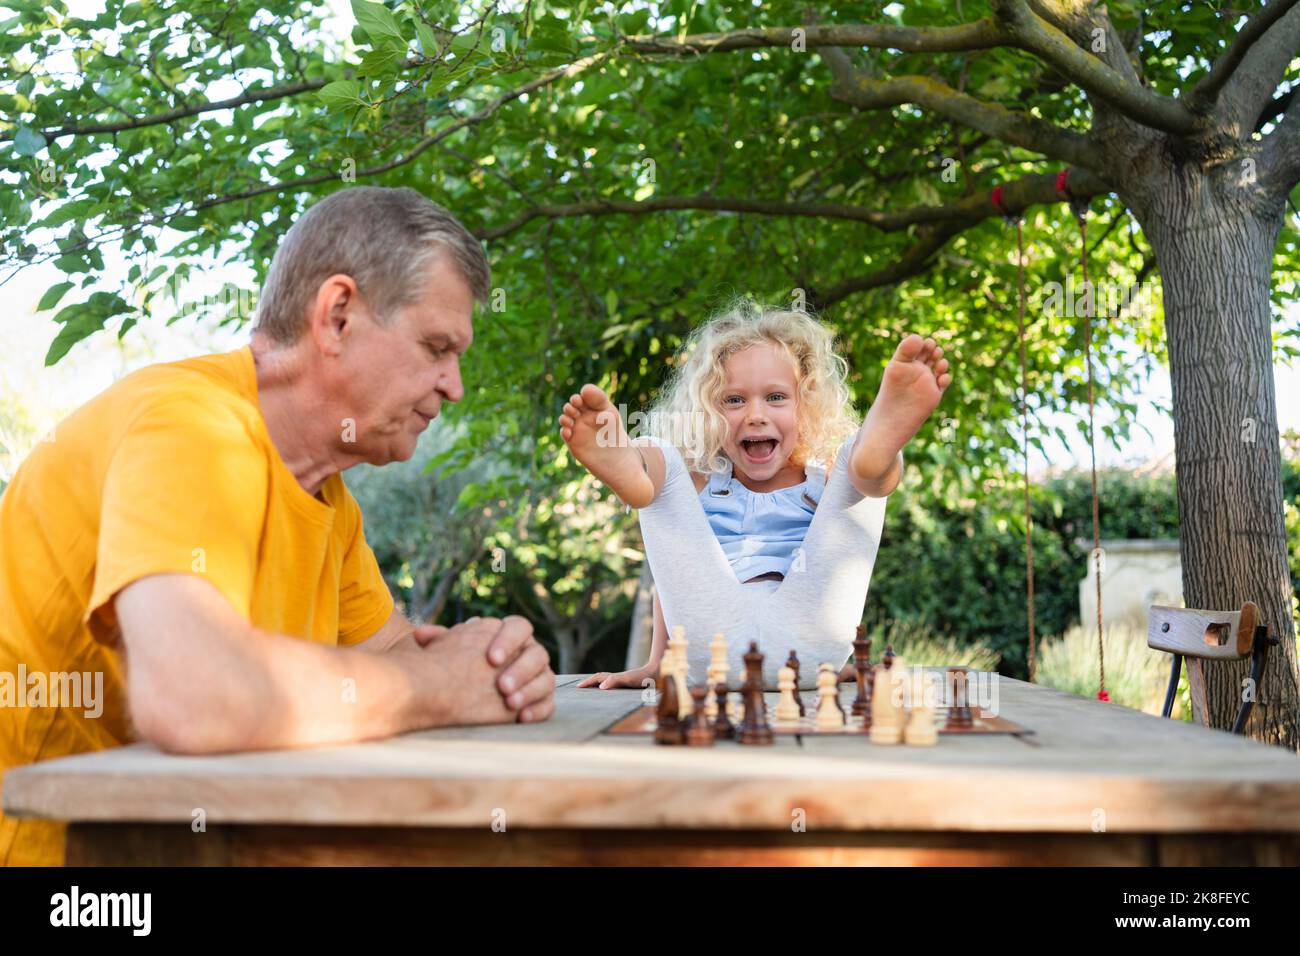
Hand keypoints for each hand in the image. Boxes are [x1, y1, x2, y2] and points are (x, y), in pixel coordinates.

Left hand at [415, 616, 555, 722]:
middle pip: (538, 654)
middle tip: (501, 686)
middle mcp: (528, 653)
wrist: (457, 690)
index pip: (519, 627)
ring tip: (510, 703)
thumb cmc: (453, 665)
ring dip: (530, 691)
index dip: (509, 640)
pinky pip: (549, 704)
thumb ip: (437, 641)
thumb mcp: (444, 651)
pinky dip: (539, 709)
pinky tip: (521, 718)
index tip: (491, 659)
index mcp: (510, 634)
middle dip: (521, 669)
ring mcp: (537, 677)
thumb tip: (421, 634)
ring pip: (547, 679)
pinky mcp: (540, 700)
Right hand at [577, 664, 655, 689]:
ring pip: (605, 681)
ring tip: (591, 691)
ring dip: (597, 684)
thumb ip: (614, 681)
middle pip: (599, 678)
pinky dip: (606, 688)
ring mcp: (621, 681)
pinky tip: (609, 694)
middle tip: (580, 688)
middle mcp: (616, 678)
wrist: (655, 674)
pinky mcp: (627, 685)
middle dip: (589, 683)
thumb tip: (600, 687)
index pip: (597, 679)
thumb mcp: (627, 679)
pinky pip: (612, 686)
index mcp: (613, 677)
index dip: (587, 683)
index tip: (578, 687)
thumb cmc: (641, 677)